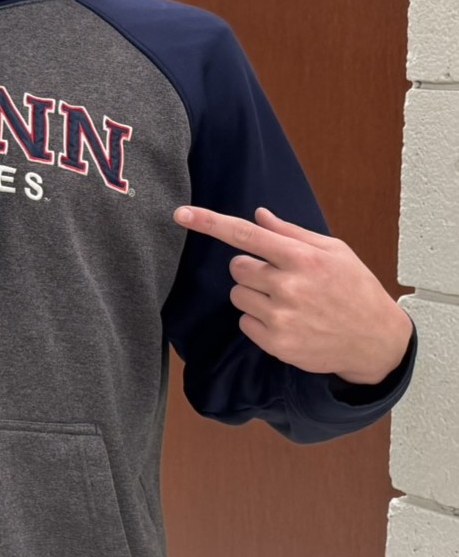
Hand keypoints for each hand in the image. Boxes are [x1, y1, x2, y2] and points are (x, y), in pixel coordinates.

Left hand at [174, 205, 411, 385]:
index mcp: (303, 258)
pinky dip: (258, 321)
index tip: (181, 213)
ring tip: (289, 302)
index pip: (246, 235)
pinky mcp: (276, 343)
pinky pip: (244, 322)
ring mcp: (281, 317)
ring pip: (238, 295)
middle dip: (251, 270)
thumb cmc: (355, 289)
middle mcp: (289, 286)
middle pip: (236, 267)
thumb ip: (292, 233)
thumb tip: (259, 215)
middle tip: (281, 279)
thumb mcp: (334, 252)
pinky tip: (288, 322)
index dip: (210, 223)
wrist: (375, 340)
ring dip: (254, 296)